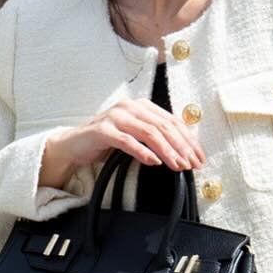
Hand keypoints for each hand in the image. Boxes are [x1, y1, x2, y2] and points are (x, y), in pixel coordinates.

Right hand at [40, 100, 205, 189]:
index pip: (171, 121)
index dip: (188, 139)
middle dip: (181, 147)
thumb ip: (155, 136)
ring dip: (167, 151)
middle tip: (192, 164)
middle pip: (163, 126)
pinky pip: (127, 141)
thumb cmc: (107, 141)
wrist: (73, 145)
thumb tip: (184, 151)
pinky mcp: (102, 130)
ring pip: (149, 133)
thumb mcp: (134, 136)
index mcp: (141, 106)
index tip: (199, 157)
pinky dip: (142, 152)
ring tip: (177, 166)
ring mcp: (115, 117)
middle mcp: (130, 106)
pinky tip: (153, 162)